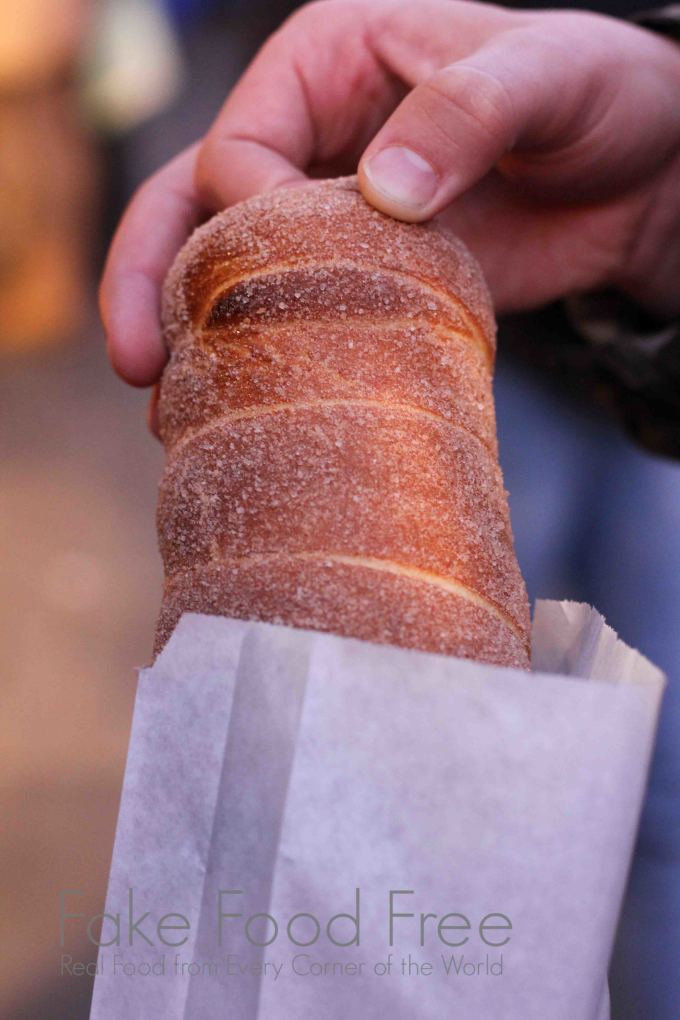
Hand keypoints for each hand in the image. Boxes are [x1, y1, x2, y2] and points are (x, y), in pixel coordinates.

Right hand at [101, 0, 679, 388]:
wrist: (635, 176)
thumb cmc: (594, 94)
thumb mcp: (543, 76)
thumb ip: (464, 115)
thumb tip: (382, 192)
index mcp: (325, 62)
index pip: (242, 143)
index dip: (248, 211)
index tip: (294, 261)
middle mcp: (306, 136)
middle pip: (191, 205)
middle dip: (152, 279)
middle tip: (137, 361)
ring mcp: (325, 214)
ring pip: (223, 270)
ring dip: (186, 333)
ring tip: (166, 406)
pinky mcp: (357, 279)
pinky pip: (289, 318)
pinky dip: (256, 362)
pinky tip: (235, 411)